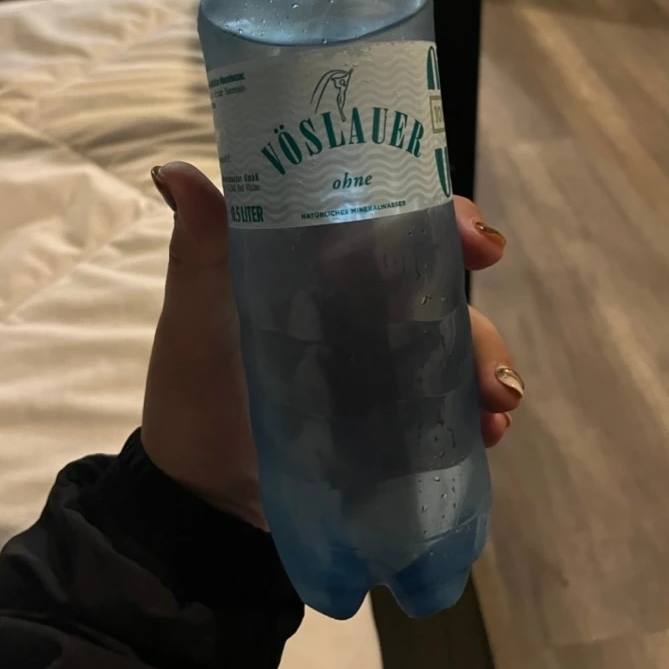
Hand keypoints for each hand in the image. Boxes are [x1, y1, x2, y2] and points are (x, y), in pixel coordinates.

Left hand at [143, 162, 522, 529]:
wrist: (204, 500)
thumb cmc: (195, 393)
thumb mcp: (197, 318)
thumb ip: (199, 249)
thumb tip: (170, 169)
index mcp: (325, 266)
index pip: (397, 224)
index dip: (444, 221)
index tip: (476, 239)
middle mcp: (363, 308)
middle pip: (440, 290)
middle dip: (477, 312)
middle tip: (489, 352)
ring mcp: (385, 365)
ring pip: (455, 347)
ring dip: (487, 366)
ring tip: (497, 404)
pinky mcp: (396, 420)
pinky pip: (451, 408)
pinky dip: (477, 417)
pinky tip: (486, 437)